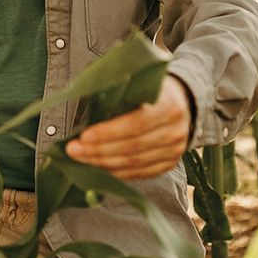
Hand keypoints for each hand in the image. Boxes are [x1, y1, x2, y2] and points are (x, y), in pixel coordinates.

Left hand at [67, 74, 192, 180]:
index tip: (84, 136)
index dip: (108, 133)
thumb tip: (83, 111)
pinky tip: (98, 169)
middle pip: (132, 148)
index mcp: (169, 106)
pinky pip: (140, 174)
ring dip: (103, 165)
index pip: (136, 124)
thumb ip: (118, 95)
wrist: (183, 101)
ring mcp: (175, 151)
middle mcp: (175, 131)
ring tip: (81, 159)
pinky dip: (117, 173)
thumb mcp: (140, 83)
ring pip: (134, 164)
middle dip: (98, 151)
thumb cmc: (152, 90)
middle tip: (74, 150)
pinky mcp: (170, 164)